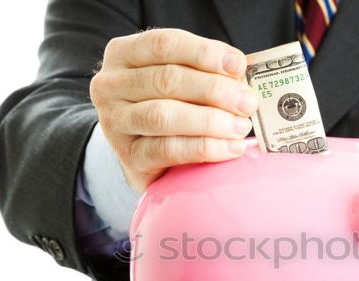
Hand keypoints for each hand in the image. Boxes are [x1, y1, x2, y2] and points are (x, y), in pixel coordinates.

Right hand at [89, 28, 257, 191]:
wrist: (143, 152)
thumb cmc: (169, 106)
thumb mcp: (180, 80)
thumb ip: (206, 72)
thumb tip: (241, 79)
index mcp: (123, 54)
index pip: (165, 44)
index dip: (205, 53)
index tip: (238, 66)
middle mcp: (111, 85)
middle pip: (166, 80)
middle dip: (214, 90)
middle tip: (247, 103)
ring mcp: (115, 123)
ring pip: (164, 116)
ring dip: (210, 121)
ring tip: (241, 127)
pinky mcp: (129, 157)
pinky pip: (168, 150)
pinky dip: (204, 148)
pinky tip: (231, 148)